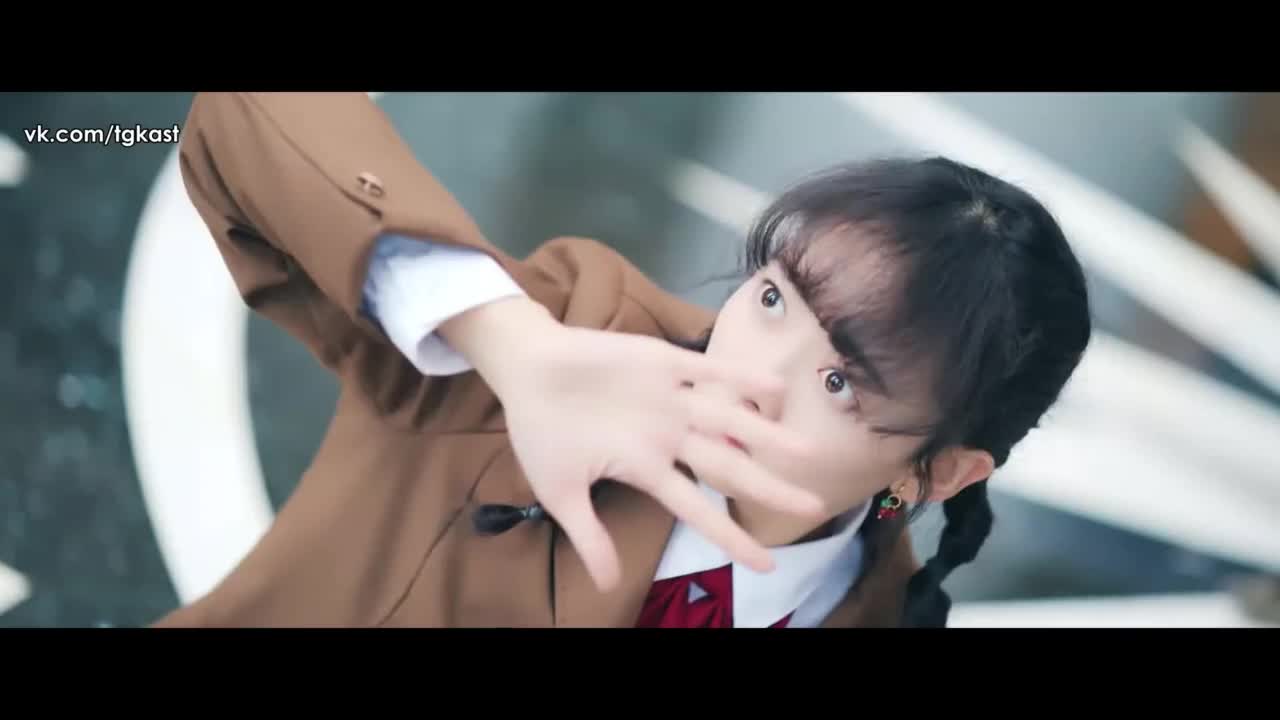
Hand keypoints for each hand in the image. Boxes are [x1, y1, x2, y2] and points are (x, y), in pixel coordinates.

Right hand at [440, 296, 824, 591]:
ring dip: (767, 435)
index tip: (767, 565)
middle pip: (729, 468)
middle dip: (770, 488)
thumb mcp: (560, 492)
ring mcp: (670, 399)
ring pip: (729, 420)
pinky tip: (773, 388)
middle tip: (815, 507)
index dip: (731, 536)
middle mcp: (669, 436)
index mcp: (647, 468)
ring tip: (809, 451)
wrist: (526, 369)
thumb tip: (607, 587)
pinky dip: (738, 377)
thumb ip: (589, 535)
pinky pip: (708, 370)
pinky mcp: (662, 363)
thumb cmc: (541, 430)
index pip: (698, 510)